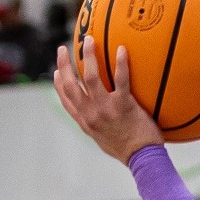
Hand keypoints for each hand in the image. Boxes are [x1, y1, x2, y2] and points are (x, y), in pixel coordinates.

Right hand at [53, 35, 164, 162]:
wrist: (143, 159)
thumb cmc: (128, 150)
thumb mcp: (104, 141)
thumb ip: (97, 126)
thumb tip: (96, 117)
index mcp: (85, 123)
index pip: (66, 100)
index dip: (59, 84)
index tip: (57, 71)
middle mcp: (91, 115)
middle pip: (71, 85)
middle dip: (64, 64)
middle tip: (63, 49)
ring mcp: (106, 110)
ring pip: (91, 77)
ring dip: (88, 56)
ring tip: (89, 40)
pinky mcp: (124, 105)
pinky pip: (121, 80)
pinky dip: (121, 63)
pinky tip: (121, 49)